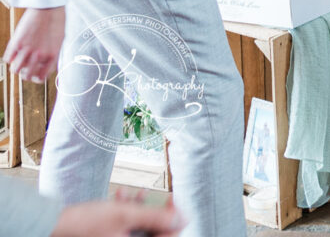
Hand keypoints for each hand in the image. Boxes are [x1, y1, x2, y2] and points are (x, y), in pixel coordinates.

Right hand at [5, 6, 66, 82]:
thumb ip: (54, 53)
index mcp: (52, 56)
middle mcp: (39, 55)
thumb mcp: (60, 40)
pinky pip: (7, 58)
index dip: (38, 77)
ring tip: (18, 61)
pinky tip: (14, 52)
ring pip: (15, 70)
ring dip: (16, 67)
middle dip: (26, 74)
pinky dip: (9, 57)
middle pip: (27, 76)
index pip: (42, 76)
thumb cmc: (56, 21)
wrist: (48, 7)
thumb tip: (48, 64)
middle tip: (25, 68)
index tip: (35, 74)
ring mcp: (27, 50)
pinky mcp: (16, 43)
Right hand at [52, 198, 185, 236]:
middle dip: (152, 209)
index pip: (168, 236)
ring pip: (140, 224)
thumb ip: (156, 217)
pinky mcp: (108, 235)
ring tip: (130, 193)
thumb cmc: (85, 223)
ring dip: (137, 206)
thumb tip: (182, 218)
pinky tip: (120, 195)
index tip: (171, 199)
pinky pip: (125, 224)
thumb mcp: (125, 215)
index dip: (174, 217)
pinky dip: (125, 209)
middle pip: (154, 229)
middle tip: (149, 194)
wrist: (52, 225)